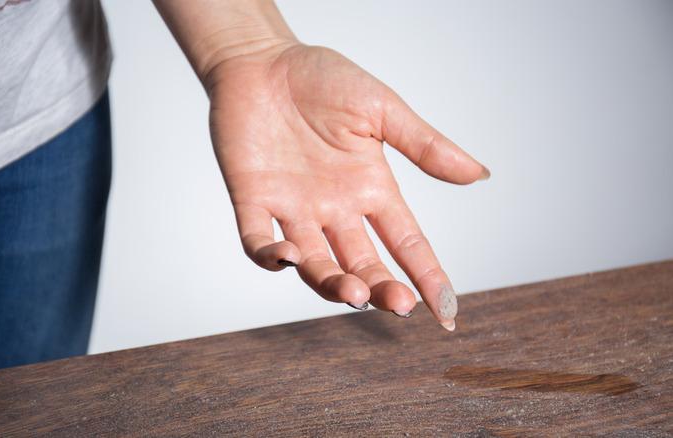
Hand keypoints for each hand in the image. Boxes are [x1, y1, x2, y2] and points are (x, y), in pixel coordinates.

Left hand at [205, 43, 488, 329]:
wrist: (262, 59)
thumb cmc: (322, 78)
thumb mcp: (380, 109)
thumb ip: (424, 145)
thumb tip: (480, 174)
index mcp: (371, 188)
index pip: (407, 243)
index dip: (428, 277)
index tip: (448, 312)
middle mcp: (335, 208)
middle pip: (364, 264)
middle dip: (382, 288)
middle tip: (398, 304)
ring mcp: (293, 208)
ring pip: (315, 264)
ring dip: (332, 284)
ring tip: (352, 292)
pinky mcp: (252, 200)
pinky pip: (257, 241)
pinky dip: (269, 257)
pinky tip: (288, 258)